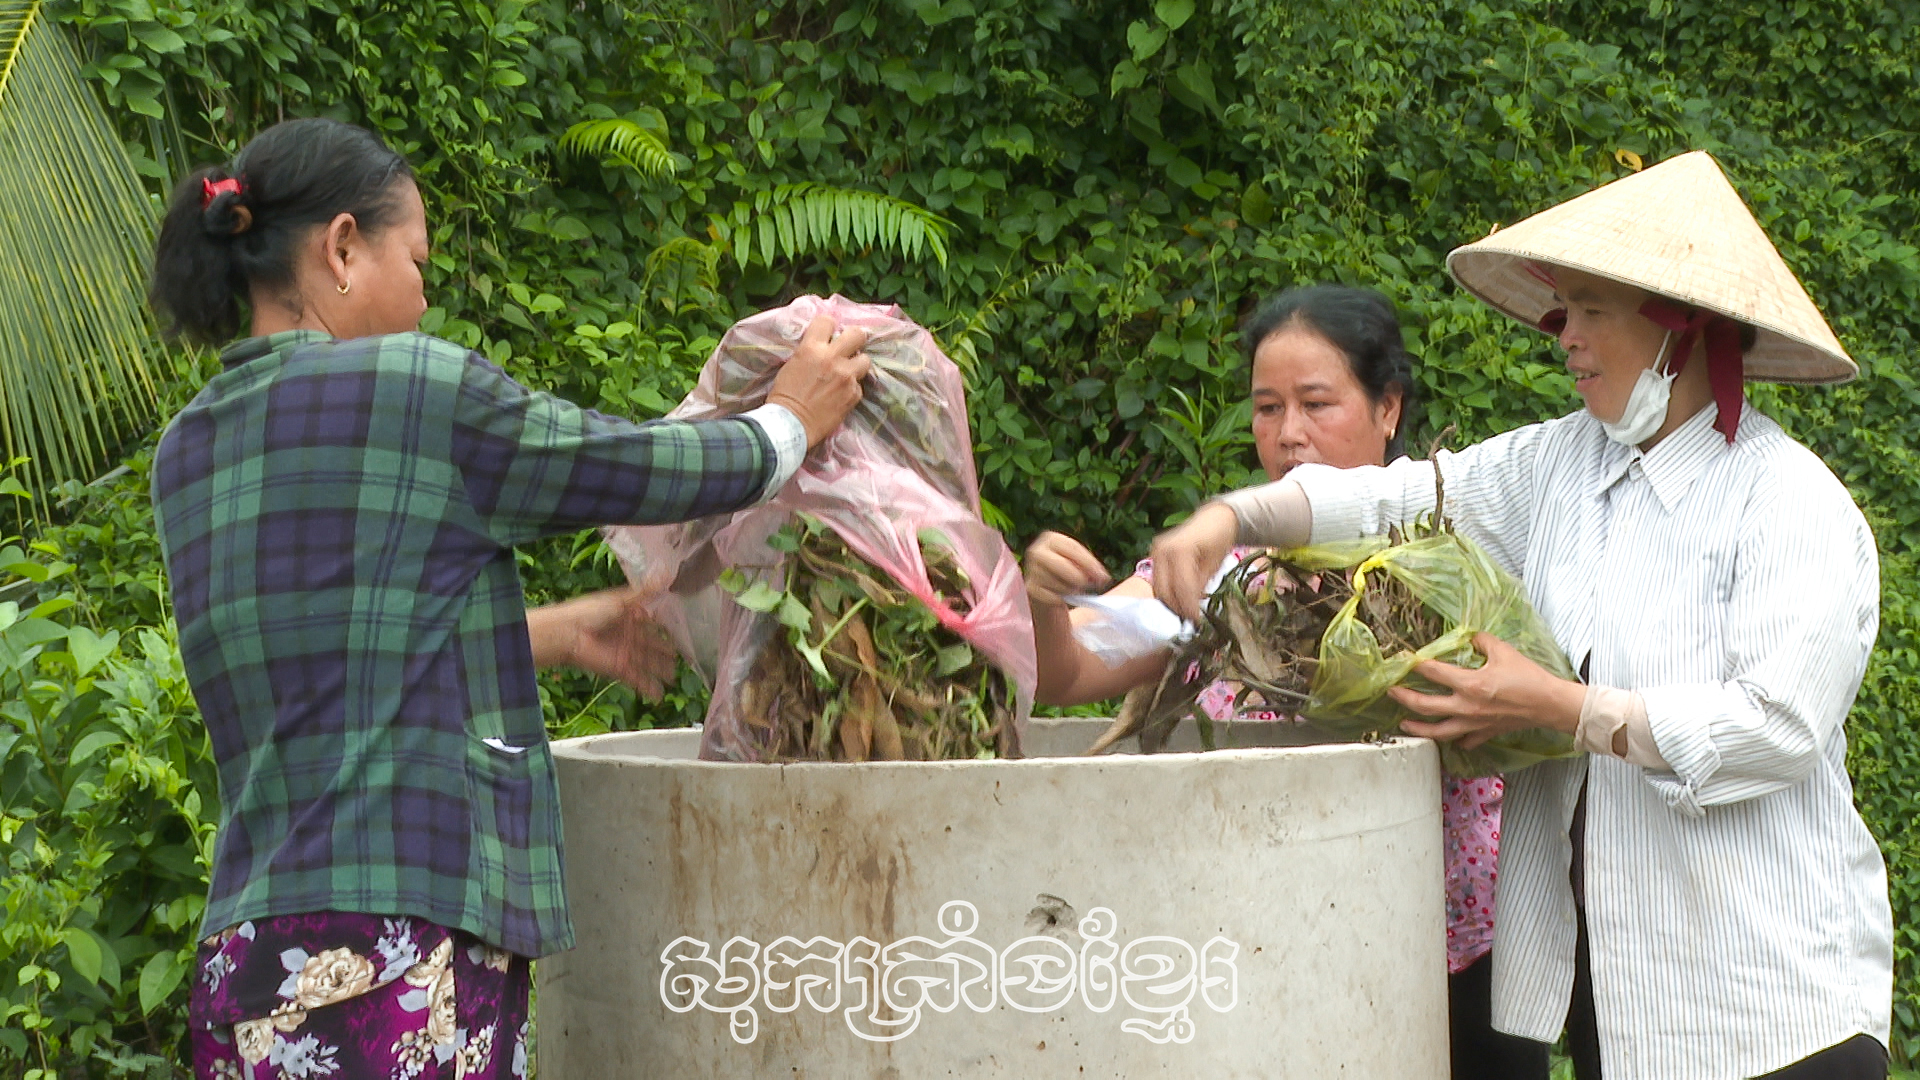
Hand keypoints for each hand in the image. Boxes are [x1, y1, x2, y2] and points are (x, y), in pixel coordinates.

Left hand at [527, 587, 678, 699]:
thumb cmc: (591, 611)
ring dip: (660, 671)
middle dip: (665, 652)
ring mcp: (625, 653)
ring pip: (647, 663)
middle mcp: (628, 634)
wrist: (567, 634)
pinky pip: (637, 679)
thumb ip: (646, 590)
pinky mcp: (620, 669)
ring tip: (673, 678)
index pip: (651, 622)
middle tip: (681, 658)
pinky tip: (659, 696)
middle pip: (651, 645)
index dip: (665, 628)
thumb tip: (668, 571)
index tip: (681, 631)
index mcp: (629, 615)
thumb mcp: (621, 599)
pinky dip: (648, 688)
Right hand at [766, 315, 871, 447]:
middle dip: (855, 339)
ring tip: (847, 374)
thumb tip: (824, 347)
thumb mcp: (793, 364)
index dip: (829, 326)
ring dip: (857, 365)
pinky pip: (859, 385)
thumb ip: (811, 352)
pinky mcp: (854, 394)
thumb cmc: (784, 395)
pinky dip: (851, 389)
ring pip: (865, 360)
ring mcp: (846, 377)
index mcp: (811, 348)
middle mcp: (832, 358)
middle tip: (850, 347)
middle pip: (858, 334)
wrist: (790, 424)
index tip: (830, 334)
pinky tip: (840, 395)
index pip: (827, 320)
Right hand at [1024, 531, 1111, 609]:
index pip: (1072, 548)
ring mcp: (1031, 569)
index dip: (1089, 563)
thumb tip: (1102, 577)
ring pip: (1060, 584)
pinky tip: (1061, 597)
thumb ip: (1090, 567)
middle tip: (1092, 586)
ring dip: (1072, 590)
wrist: (1045, 590)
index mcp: (1051, 538)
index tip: (1103, 576)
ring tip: (1073, 589)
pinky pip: (1054, 597)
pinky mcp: (1030, 588)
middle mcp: (1037, 551)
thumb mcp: (1078, 563)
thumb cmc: (1066, 573)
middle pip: (1064, 566)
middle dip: (1080, 578)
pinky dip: (1061, 600)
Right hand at [1148, 502, 1238, 621]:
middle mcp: (1161, 550)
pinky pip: (1158, 582)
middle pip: (1164, 590)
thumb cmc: (1218, 541)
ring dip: (1171, 604)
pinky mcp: (1154, 557)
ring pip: (1158, 588)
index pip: (1181, 587)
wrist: (1213, 520)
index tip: (1197, 622)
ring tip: (1186, 614)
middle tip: (1191, 622)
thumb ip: (1199, 586)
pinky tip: (1180, 602)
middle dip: (1177, 609)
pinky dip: (1168, 594)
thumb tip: (1190, 610)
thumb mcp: (1213, 566)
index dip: (1188, 607)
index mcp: (1179, 550)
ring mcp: (1155, 552)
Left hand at [1389, 632, 1585, 748]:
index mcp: (1470, 684)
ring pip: (1438, 731)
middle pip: (1426, 706)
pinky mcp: (1484, 733)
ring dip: (1418, 728)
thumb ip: (1481, 641)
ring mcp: (1474, 724)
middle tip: (1391, 692)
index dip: (1417, 664)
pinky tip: (1445, 737)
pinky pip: (1463, 740)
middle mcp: (1467, 707)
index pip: (1434, 673)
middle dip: (1404, 698)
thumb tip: (1468, 635)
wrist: (1549, 704)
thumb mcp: (1503, 651)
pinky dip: (1452, 739)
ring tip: (1403, 725)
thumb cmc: (1529, 678)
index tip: (1404, 660)